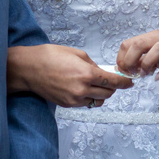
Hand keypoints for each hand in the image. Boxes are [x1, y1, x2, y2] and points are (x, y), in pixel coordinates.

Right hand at [7, 44, 132, 107]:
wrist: (29, 69)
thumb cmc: (51, 56)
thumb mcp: (76, 53)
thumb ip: (92, 64)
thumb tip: (101, 72)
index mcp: (87, 74)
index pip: (113, 82)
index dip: (124, 83)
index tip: (129, 83)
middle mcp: (82, 89)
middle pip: (107, 94)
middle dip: (112, 88)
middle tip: (111, 81)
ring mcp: (74, 99)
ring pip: (97, 102)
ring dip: (101, 95)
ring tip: (96, 86)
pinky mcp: (67, 105)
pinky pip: (84, 104)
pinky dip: (88, 98)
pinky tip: (83, 89)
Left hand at [117, 30, 158, 79]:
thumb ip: (145, 58)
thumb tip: (129, 68)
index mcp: (153, 37)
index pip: (129, 43)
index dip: (122, 58)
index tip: (124, 71)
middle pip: (138, 44)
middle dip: (129, 61)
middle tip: (132, 74)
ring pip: (156, 49)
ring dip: (146, 64)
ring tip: (146, 74)